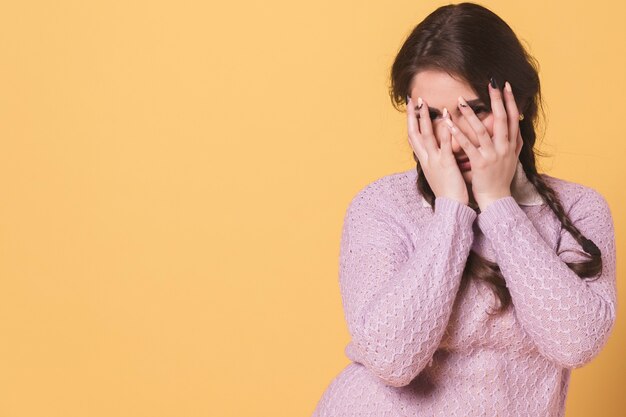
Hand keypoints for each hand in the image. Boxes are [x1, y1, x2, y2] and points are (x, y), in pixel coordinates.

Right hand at [407, 95, 468, 205]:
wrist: (451, 208)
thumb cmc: (448, 192)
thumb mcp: (438, 174)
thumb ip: (437, 160)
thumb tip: (438, 150)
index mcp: (424, 161)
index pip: (413, 138)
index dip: (411, 123)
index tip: (410, 109)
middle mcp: (426, 159)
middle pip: (414, 134)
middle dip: (412, 116)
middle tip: (412, 99)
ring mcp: (434, 161)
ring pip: (426, 136)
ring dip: (424, 119)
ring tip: (424, 104)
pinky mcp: (446, 164)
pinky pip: (444, 144)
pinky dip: (444, 130)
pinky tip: (445, 118)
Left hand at [444, 80, 523, 210]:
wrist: (496, 199)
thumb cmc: (501, 178)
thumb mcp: (513, 158)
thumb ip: (516, 142)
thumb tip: (519, 125)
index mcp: (512, 145)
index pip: (512, 118)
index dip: (510, 101)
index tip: (506, 85)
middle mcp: (504, 148)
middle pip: (502, 120)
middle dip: (497, 100)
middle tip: (491, 82)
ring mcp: (492, 156)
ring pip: (482, 131)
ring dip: (470, 114)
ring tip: (460, 100)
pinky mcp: (479, 164)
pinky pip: (467, 146)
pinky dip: (457, 134)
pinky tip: (448, 123)